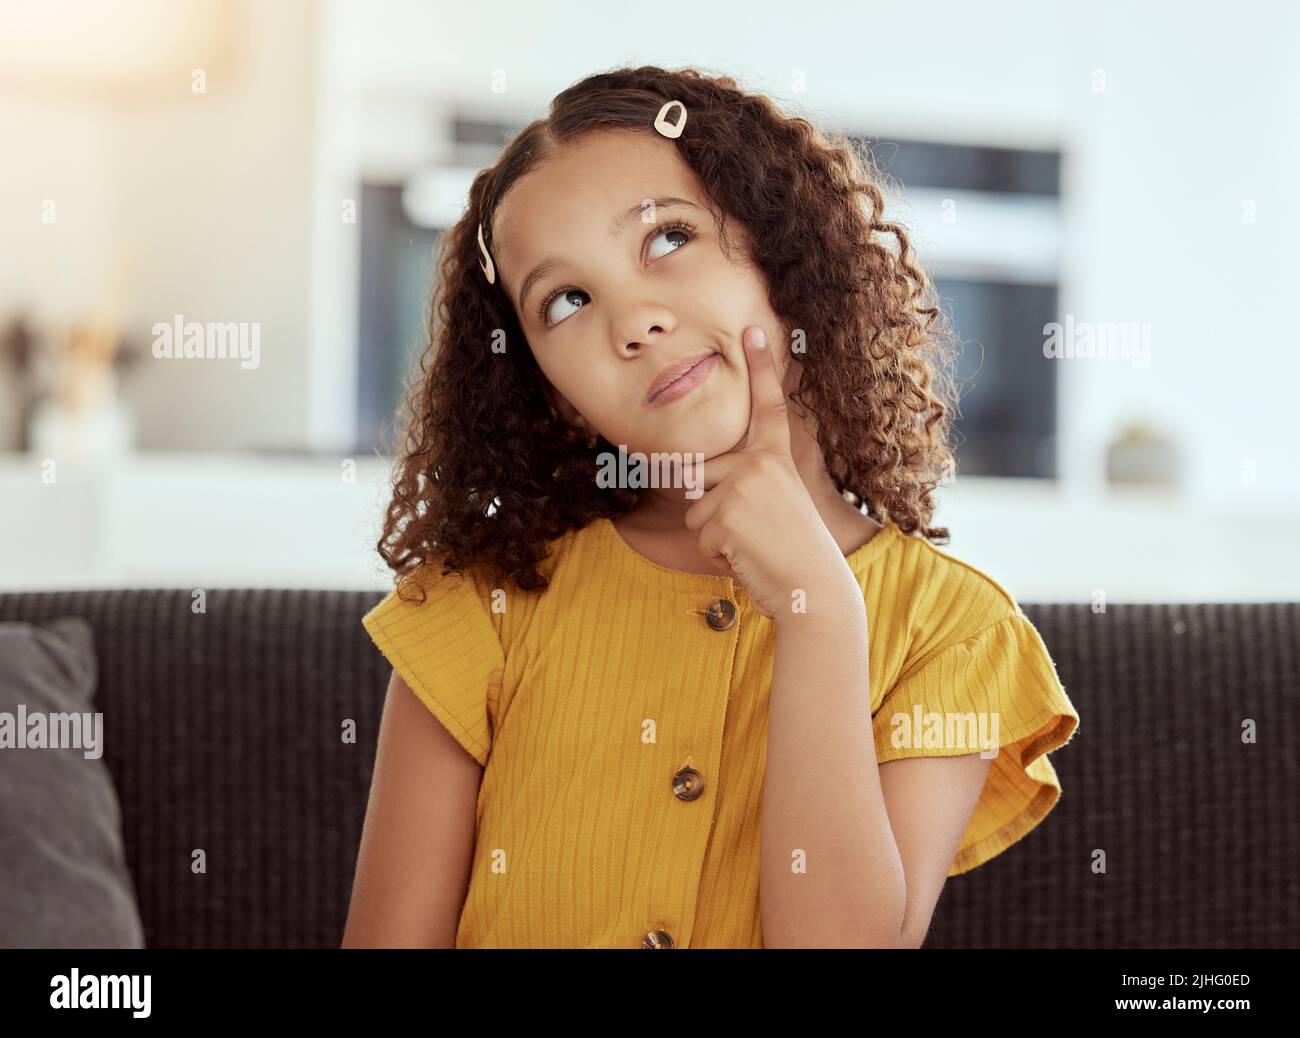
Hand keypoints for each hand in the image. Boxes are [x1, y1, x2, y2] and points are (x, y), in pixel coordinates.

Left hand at [683, 326, 849, 618]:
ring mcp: (742, 485)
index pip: (768, 407)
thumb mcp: (773, 507)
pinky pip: (700, 536)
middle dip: (712, 512)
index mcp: (775, 459)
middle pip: (701, 477)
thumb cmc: (793, 554)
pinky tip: (747, 558)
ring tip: (752, 547)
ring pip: (696, 511)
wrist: (813, 587)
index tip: (753, 329)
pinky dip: (717, 555)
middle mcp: (760, 464)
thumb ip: (741, 487)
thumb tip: (688, 478)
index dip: (762, 366)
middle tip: (753, 534)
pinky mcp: (727, 512)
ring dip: (715, 537)